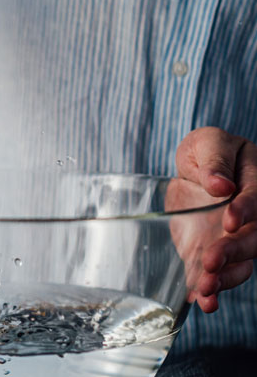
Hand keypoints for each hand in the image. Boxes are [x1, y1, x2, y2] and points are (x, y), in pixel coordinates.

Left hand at [175, 127, 256, 312]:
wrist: (194, 169)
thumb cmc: (204, 151)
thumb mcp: (207, 143)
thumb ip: (214, 160)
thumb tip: (221, 186)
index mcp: (254, 181)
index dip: (246, 210)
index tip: (229, 221)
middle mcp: (251, 215)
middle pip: (253, 237)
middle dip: (234, 252)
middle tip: (210, 262)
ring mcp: (236, 236)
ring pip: (241, 261)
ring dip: (225, 278)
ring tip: (206, 291)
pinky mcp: (217, 249)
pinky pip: (219, 271)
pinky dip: (211, 287)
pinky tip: (200, 300)